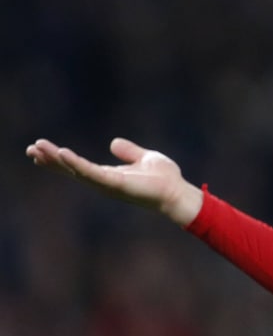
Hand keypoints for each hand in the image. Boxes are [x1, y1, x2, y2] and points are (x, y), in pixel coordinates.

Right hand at [25, 137, 203, 226]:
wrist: (177, 192)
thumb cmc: (164, 179)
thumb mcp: (144, 158)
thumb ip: (128, 152)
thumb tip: (113, 143)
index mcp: (109, 175)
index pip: (78, 166)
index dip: (60, 158)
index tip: (41, 149)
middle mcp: (104, 181)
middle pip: (71, 169)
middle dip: (51, 160)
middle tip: (31, 149)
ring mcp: (107, 184)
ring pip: (76, 171)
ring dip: (57, 160)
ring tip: (38, 149)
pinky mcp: (115, 184)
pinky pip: (91, 173)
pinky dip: (76, 164)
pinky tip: (62, 153)